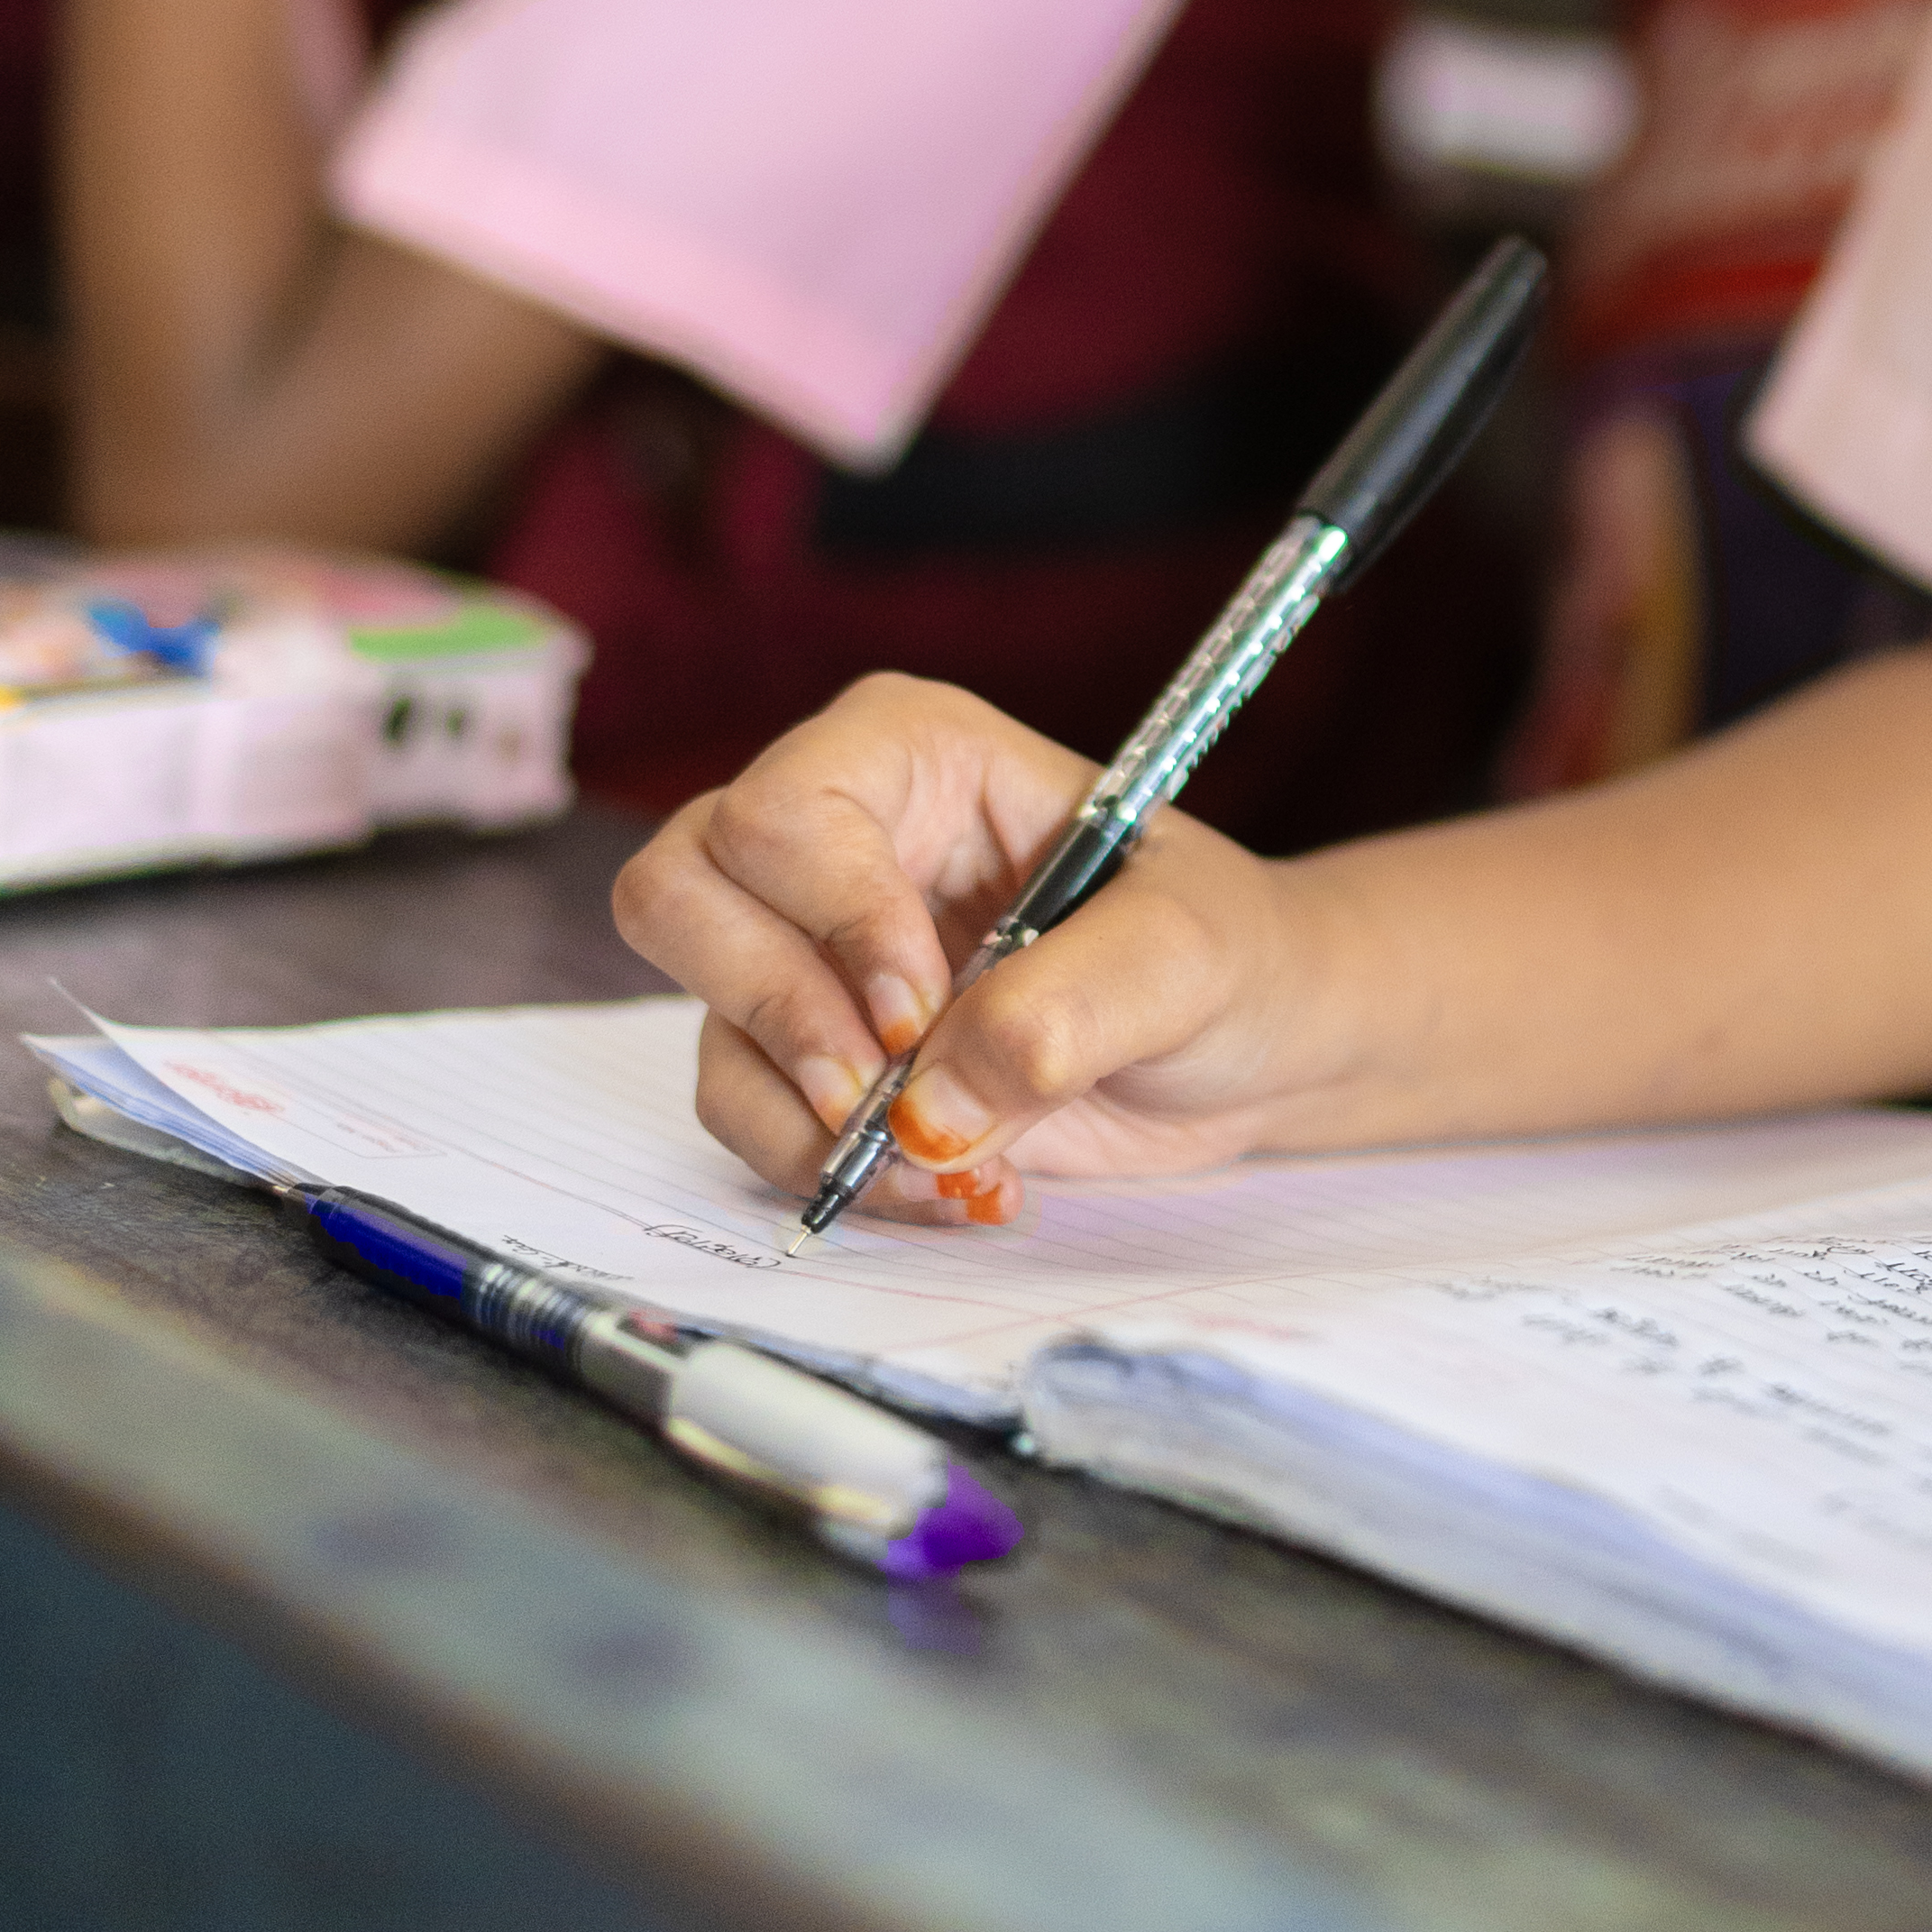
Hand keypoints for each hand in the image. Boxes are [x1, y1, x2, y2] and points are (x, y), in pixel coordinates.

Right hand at [612, 673, 1347, 1220]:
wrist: (1250, 1046)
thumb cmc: (1228, 954)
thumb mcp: (1186, 957)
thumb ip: (1066, 1010)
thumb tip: (927, 1107)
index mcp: (916, 753)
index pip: (784, 811)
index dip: (836, 922)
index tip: (922, 1011)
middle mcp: (838, 833)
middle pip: (680, 887)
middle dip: (778, 1009)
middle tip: (887, 1089)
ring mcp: (810, 942)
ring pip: (703, 1010)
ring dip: (798, 1109)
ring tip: (934, 1154)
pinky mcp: (811, 1048)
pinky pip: (738, 1106)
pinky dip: (814, 1164)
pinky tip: (930, 1178)